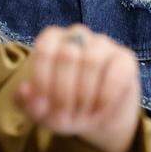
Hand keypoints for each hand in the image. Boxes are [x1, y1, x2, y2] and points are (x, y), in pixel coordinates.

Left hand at [14, 25, 140, 151]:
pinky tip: (99, 110)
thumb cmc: (64, 107)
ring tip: (82, 115)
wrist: (98, 116)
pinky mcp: (126, 58)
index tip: (44, 106)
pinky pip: (116, 73)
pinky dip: (105, 97)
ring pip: (92, 61)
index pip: (44, 50)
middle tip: (65, 116)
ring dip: (84, 96)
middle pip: (67, 56)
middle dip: (64, 94)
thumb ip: (26, 102)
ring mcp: (103, 44)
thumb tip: (25, 90)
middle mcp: (78, 35)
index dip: (42, 82)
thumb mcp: (42, 111)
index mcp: (52, 40)